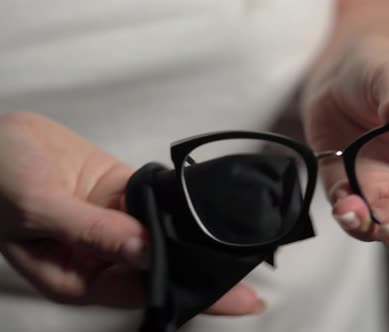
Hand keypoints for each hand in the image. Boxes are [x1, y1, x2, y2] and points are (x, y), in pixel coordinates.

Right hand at [0, 112, 262, 313]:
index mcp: (77, 276)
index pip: (141, 291)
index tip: (224, 294)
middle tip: (243, 268)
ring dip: (193, 236)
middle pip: (159, 267)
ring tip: (234, 240)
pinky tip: (203, 205)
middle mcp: (101, 255)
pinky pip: (155, 200)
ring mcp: (114, 222)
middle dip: (199, 269)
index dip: (182, 293)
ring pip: (162, 234)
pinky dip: (177, 204)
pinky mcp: (120, 193)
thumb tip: (143, 250)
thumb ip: (91, 231)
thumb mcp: (40, 209)